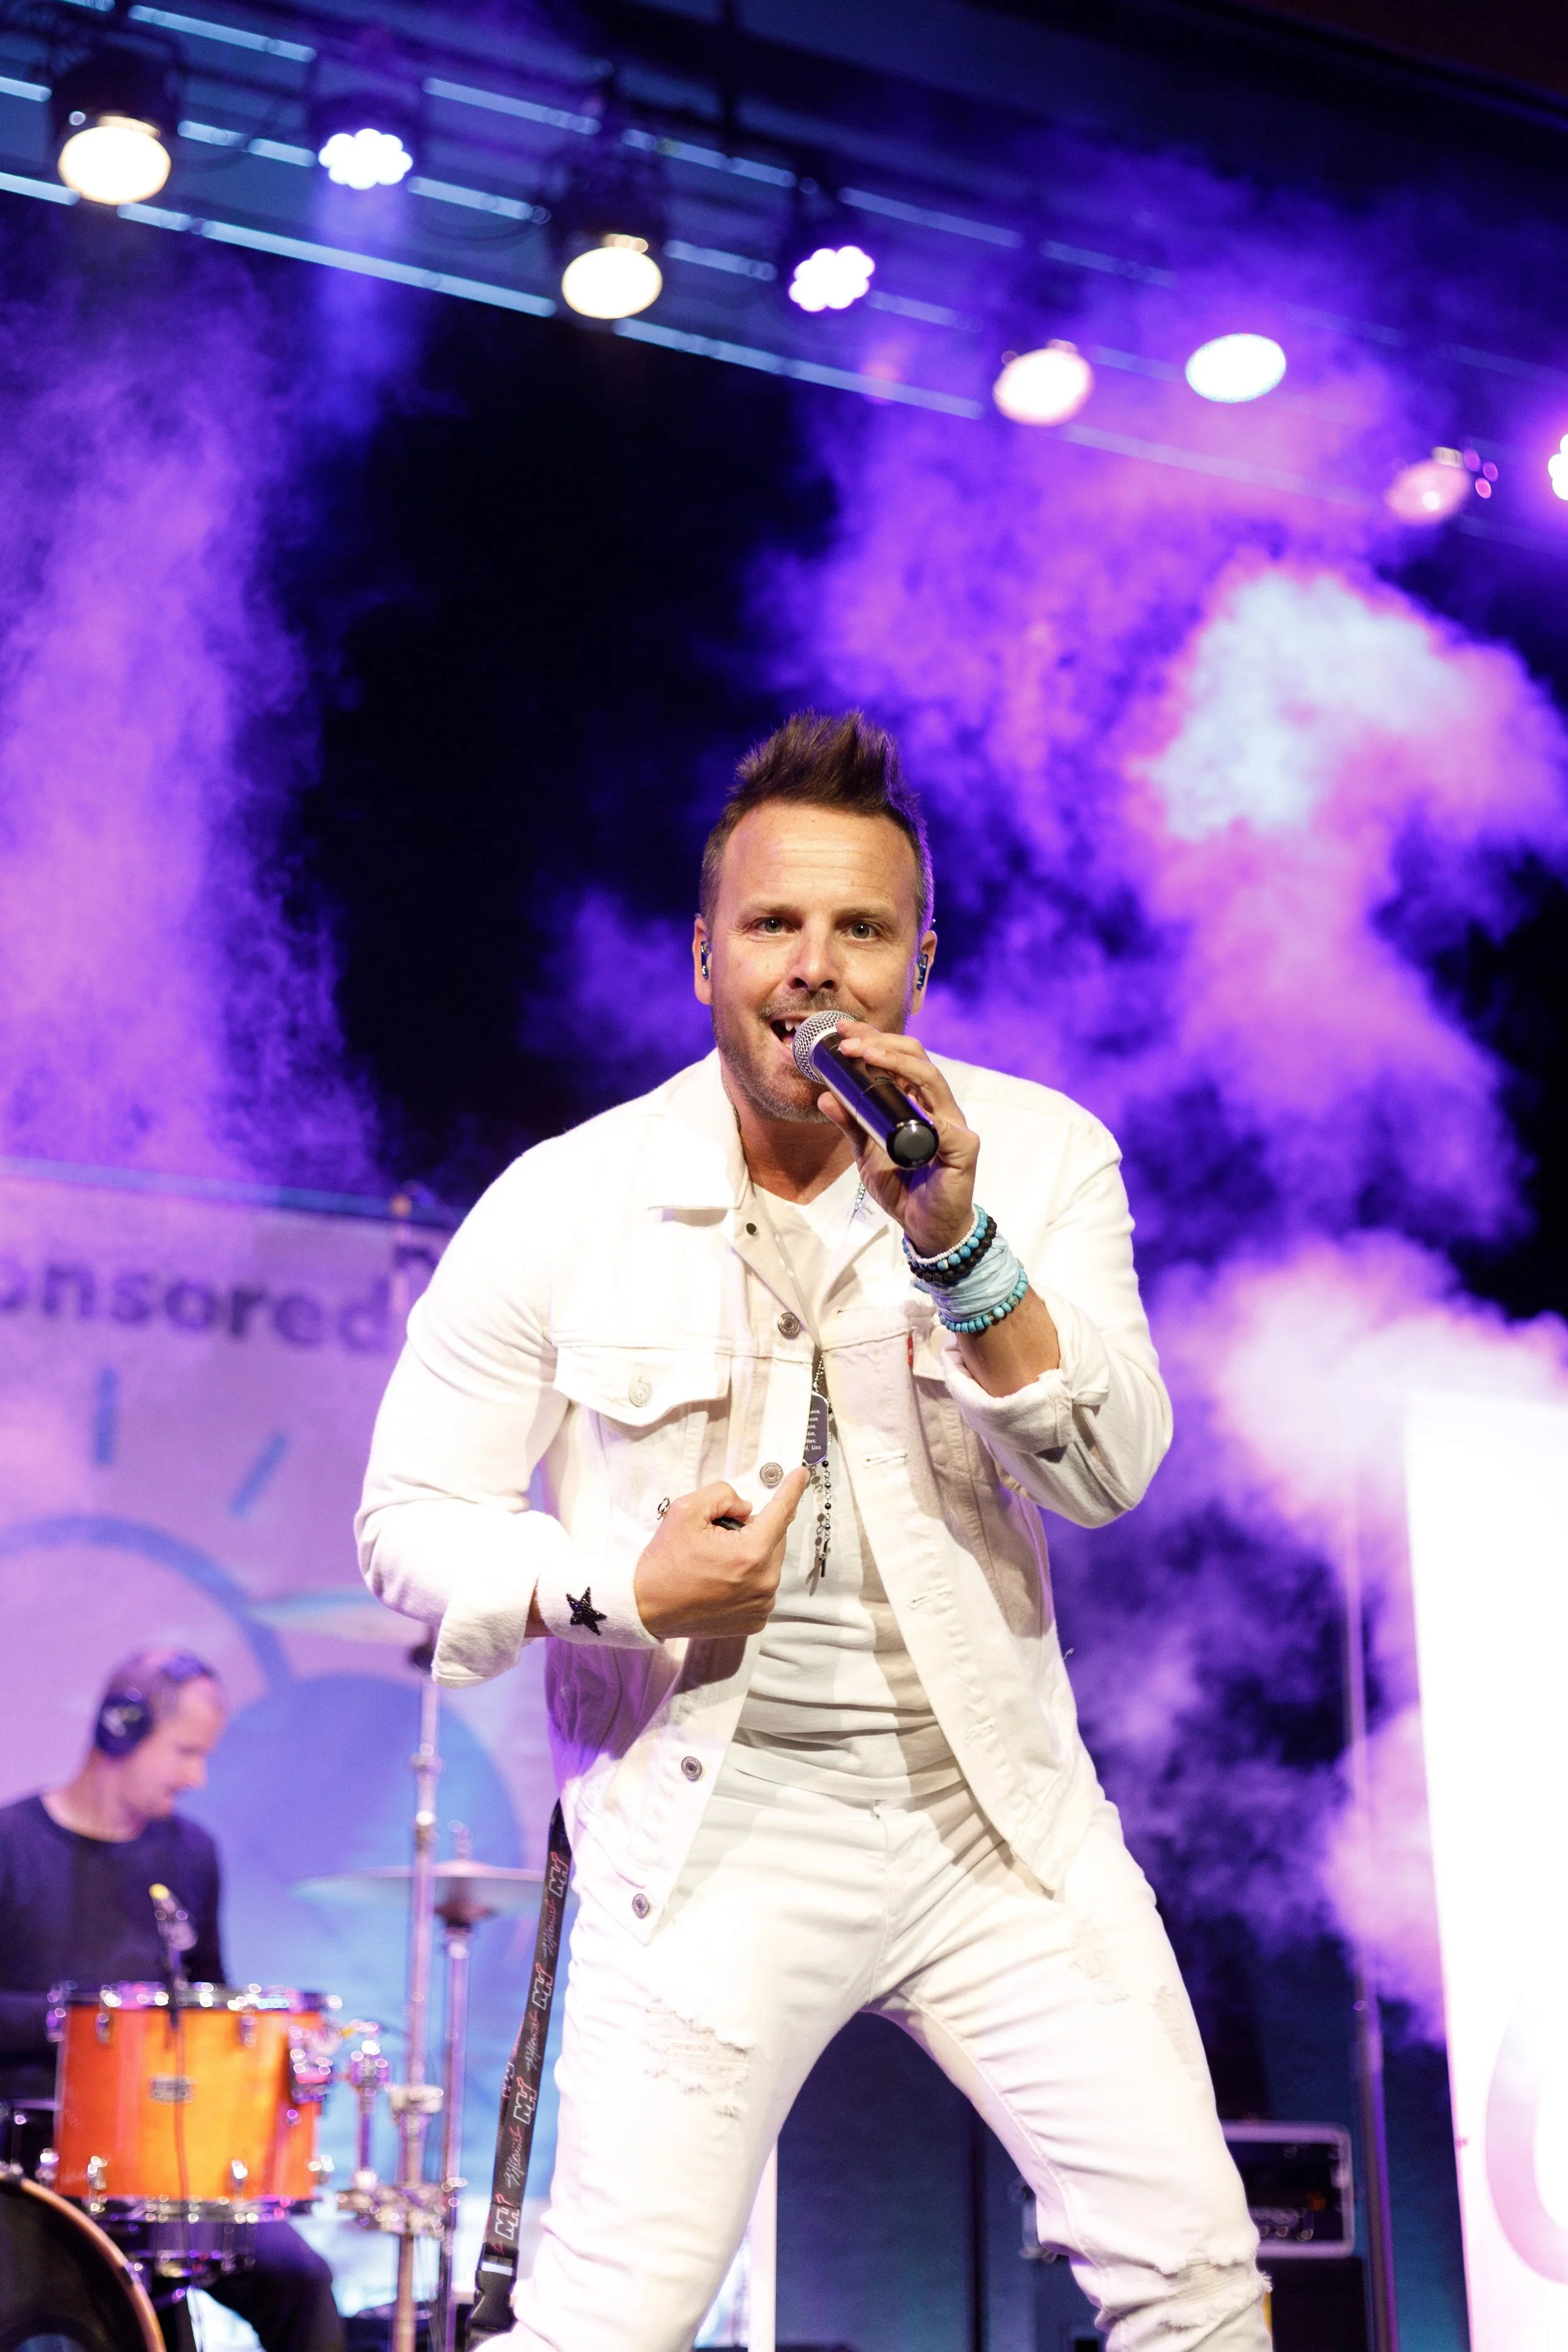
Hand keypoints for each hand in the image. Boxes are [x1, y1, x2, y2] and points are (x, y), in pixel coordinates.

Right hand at [633, 1471, 810, 1639]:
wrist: (646, 1608)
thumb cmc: (665, 1561)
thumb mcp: (686, 1510)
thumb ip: (723, 1496)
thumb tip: (747, 1508)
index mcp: (751, 1553)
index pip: (782, 1512)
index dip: (792, 1489)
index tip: (802, 1474)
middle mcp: (764, 1582)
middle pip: (774, 1538)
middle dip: (754, 1528)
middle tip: (720, 1534)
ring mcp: (761, 1605)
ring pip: (769, 1562)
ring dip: (751, 1553)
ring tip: (716, 1561)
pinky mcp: (755, 1620)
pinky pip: (762, 1586)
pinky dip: (748, 1577)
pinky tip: (720, 1580)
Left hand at [818, 1022, 978, 1259]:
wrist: (925, 1228)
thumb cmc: (903, 1188)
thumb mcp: (866, 1153)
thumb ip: (851, 1124)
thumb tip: (825, 1095)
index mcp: (916, 1103)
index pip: (900, 1060)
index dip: (874, 1040)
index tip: (843, 1031)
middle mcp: (937, 1107)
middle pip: (918, 1058)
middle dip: (882, 1043)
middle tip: (848, 1041)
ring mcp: (953, 1125)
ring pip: (931, 1079)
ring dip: (897, 1062)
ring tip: (866, 1054)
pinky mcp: (963, 1148)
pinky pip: (945, 1125)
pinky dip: (923, 1113)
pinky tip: (902, 1106)